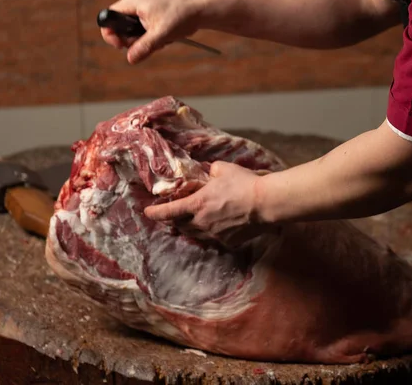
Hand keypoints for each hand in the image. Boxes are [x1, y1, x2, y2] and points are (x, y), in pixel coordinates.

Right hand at [100, 0, 203, 63]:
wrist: (199, 9)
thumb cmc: (181, 15)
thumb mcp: (161, 34)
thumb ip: (144, 46)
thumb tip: (130, 59)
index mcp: (131, 2)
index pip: (108, 18)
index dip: (111, 34)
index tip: (122, 46)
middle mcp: (134, 3)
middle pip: (120, 27)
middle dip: (132, 41)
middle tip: (148, 45)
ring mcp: (143, 9)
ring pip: (133, 31)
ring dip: (145, 41)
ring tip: (161, 40)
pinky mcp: (151, 15)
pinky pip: (143, 30)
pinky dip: (152, 37)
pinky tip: (165, 38)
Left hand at [144, 161, 276, 247]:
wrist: (264, 203)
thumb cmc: (243, 183)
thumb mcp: (223, 169)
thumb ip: (210, 172)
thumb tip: (209, 175)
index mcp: (197, 203)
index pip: (169, 211)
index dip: (156, 212)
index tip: (147, 212)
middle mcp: (201, 222)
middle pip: (180, 226)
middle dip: (174, 221)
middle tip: (175, 215)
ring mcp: (215, 234)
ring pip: (195, 234)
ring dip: (191, 228)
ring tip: (193, 222)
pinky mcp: (228, 242)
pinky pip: (213, 239)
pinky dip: (210, 233)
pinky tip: (217, 226)